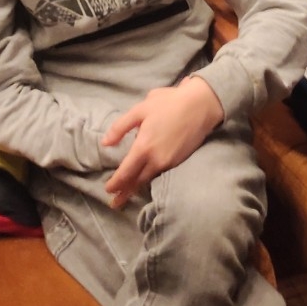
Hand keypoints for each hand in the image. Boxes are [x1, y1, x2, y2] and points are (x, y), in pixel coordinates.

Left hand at [101, 77, 224, 207]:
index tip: (108, 190)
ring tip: (128, 194)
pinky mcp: (180, 161)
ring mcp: (170, 162)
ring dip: (137, 188)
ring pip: (149, 179)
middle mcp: (156, 160)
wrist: (201, 105)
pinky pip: (161, 174)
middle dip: (125, 193)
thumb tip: (105, 143)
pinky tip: (147, 178)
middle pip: (137, 181)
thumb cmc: (169, 103)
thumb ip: (120, 127)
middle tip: (115, 203)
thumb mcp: (140, 109)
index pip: (125, 173)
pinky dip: (151, 178)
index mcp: (143, 147)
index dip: (115, 184)